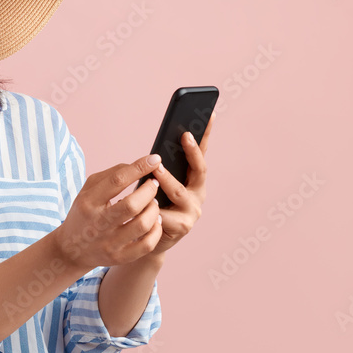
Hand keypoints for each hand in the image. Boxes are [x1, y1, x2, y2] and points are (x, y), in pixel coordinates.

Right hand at [52, 153, 165, 271]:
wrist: (71, 250)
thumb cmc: (84, 213)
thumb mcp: (87, 190)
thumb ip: (110, 175)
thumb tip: (138, 166)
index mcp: (88, 202)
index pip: (117, 181)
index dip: (139, 168)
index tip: (154, 159)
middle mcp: (98, 224)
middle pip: (132, 205)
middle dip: (149, 190)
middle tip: (154, 184)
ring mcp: (110, 243)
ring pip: (142, 224)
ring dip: (154, 209)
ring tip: (153, 203)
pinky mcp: (120, 257)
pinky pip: (147, 244)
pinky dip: (156, 229)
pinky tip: (154, 221)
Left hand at [149, 112, 213, 255]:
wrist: (142, 237)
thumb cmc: (149, 203)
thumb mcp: (155, 182)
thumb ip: (160, 167)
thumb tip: (155, 147)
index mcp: (193, 179)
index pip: (201, 153)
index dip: (206, 134)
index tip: (210, 114)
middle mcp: (197, 193)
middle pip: (199, 169)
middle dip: (193, 152)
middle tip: (184, 135)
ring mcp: (192, 211)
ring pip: (179, 191)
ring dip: (167, 179)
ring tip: (156, 168)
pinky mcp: (181, 227)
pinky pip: (165, 213)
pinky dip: (154, 206)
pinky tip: (146, 199)